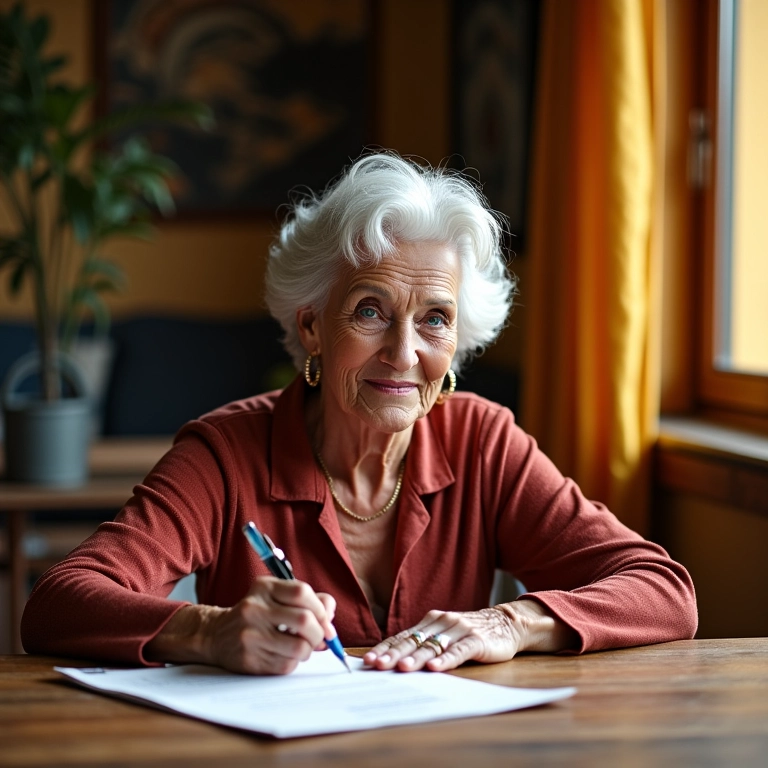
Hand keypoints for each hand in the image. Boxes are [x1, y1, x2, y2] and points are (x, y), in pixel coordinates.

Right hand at [146, 576, 336, 674]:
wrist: (216, 635)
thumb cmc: (257, 614)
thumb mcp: (277, 597)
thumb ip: (309, 601)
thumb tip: (330, 620)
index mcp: (264, 587)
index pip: (302, 592)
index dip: (321, 608)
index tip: (325, 619)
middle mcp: (255, 609)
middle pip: (304, 620)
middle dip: (319, 632)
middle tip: (319, 637)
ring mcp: (250, 635)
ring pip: (299, 647)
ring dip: (308, 650)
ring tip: (302, 647)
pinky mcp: (249, 660)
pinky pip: (286, 665)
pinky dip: (293, 662)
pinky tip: (285, 655)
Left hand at [363, 599, 576, 672]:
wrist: (506, 623)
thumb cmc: (469, 633)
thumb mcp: (444, 634)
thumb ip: (423, 644)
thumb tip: (393, 660)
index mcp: (430, 621)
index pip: (402, 636)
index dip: (385, 648)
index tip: (367, 661)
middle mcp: (441, 622)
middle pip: (413, 641)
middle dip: (393, 654)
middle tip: (377, 666)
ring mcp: (459, 630)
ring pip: (432, 646)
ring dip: (415, 658)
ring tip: (401, 668)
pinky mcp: (476, 641)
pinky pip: (458, 651)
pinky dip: (445, 660)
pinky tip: (435, 668)